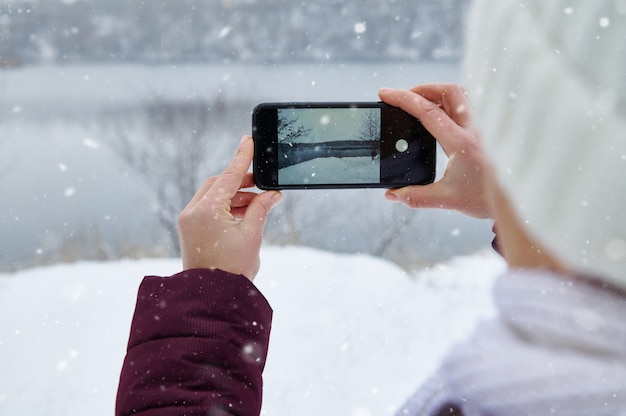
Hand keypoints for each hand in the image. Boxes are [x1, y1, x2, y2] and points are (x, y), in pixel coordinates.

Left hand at [177, 135, 281, 279]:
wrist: (212, 298)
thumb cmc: (233, 269)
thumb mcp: (252, 235)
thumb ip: (261, 208)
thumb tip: (272, 194)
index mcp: (207, 210)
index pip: (228, 176)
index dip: (241, 158)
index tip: (248, 141)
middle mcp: (192, 211)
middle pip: (218, 184)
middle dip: (241, 182)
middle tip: (263, 185)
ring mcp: (188, 221)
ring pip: (213, 196)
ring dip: (235, 197)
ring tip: (259, 205)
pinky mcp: (189, 230)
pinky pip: (208, 209)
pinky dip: (226, 208)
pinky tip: (245, 214)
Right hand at [379, 83, 489, 218]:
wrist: (515, 203)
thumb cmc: (486, 199)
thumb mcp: (446, 200)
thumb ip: (415, 197)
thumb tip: (392, 195)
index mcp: (461, 142)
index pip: (428, 111)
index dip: (403, 99)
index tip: (385, 94)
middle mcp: (475, 128)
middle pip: (447, 91)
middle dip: (421, 89)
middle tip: (405, 98)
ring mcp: (484, 126)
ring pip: (461, 94)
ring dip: (438, 93)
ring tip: (422, 104)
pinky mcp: (488, 130)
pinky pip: (469, 104)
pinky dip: (452, 102)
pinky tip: (444, 115)